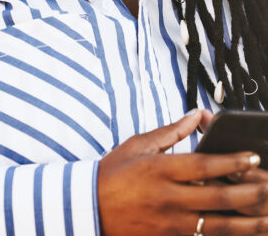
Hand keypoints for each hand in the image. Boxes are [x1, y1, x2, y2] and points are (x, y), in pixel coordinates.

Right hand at [98, 110, 267, 234]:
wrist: (89, 208)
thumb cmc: (113, 174)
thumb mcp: (137, 146)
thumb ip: (170, 132)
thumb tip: (196, 115)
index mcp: (159, 169)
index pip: (204, 166)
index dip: (232, 162)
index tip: (253, 158)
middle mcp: (167, 197)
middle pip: (219, 197)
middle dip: (251, 193)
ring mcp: (170, 222)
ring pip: (219, 225)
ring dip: (250, 223)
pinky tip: (244, 233)